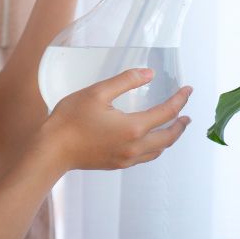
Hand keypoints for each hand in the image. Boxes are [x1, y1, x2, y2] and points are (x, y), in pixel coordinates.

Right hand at [44, 68, 191, 170]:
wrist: (51, 151)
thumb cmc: (70, 120)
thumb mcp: (97, 92)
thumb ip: (126, 81)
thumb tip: (149, 74)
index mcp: (133, 128)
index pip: (166, 112)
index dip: (180, 99)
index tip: (188, 89)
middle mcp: (134, 147)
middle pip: (168, 137)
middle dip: (181, 124)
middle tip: (187, 114)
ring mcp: (126, 159)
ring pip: (158, 150)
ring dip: (170, 138)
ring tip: (174, 126)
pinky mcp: (117, 164)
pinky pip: (145, 157)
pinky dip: (155, 147)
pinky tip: (151, 140)